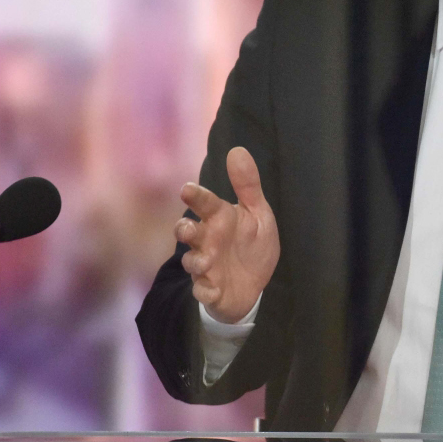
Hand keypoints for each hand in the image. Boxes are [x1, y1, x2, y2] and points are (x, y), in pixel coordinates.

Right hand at [175, 147, 279, 323]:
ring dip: (195, 261)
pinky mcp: (210, 289)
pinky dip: (205, 291)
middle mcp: (208, 240)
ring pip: (191, 261)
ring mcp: (206, 265)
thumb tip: (237, 150)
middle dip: (184, 229)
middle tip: (188, 228)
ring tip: (204, 262)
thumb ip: (248, 185)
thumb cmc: (252, 243)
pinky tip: (212, 290)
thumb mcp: (258, 213)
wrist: (255, 283)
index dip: (197, 196)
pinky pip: (202, 291)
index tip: (187, 189)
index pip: (206, 204)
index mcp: (220, 219)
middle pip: (188, 232)